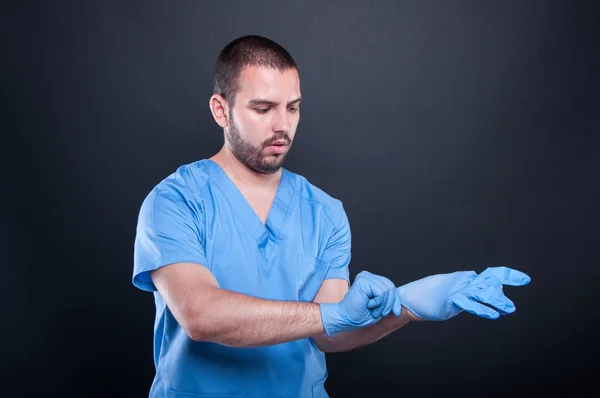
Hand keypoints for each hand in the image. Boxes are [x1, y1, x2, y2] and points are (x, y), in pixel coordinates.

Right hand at [320, 271, 400, 335]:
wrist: (345, 318)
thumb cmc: (360, 314)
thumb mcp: (380, 307)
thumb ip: (389, 299)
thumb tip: (402, 299)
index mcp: (371, 280)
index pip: (390, 286)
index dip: (395, 300)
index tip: (396, 312)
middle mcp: (368, 276)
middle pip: (391, 287)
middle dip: (389, 304)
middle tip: (379, 312)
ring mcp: (365, 276)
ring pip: (387, 291)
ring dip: (381, 305)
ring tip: (371, 308)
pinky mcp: (363, 280)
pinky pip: (381, 293)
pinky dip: (377, 303)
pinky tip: (367, 304)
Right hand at [396, 266, 530, 320]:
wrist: (408, 299)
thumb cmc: (428, 296)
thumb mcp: (453, 293)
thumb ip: (468, 293)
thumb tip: (485, 295)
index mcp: (464, 279)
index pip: (490, 274)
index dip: (508, 275)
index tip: (524, 279)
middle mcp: (462, 282)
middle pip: (488, 281)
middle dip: (503, 288)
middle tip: (514, 300)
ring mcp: (456, 290)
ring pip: (481, 292)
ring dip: (496, 300)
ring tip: (508, 309)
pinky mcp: (450, 300)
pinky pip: (468, 303)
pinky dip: (481, 308)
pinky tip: (493, 314)